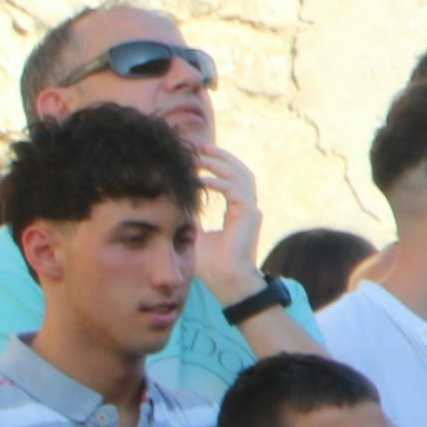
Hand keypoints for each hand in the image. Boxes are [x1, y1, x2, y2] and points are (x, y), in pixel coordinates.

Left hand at [191, 140, 268, 300]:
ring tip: (201, 156)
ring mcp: (251, 211)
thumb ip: (190, 215)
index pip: (232, 179)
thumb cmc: (212, 263)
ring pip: (240, 176)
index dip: (217, 164)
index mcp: (238, 211)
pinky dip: (218, 182)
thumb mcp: (194, 231)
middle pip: (240, 171)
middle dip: (220, 156)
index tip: (197, 155)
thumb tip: (174, 201)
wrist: (226, 281)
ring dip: (220, 163)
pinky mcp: (249, 216)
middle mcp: (248, 208)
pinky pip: (235, 190)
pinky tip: (200, 179)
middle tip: (200, 146)